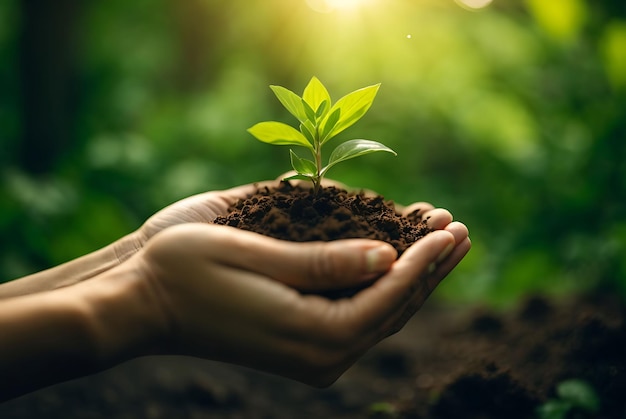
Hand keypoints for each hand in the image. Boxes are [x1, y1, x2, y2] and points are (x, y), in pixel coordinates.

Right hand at [111, 217, 469, 386]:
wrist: (145, 302)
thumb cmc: (188, 271)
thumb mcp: (254, 256)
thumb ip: (324, 264)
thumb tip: (388, 259)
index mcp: (312, 335)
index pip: (388, 295)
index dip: (423, 259)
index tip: (448, 226)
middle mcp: (320, 352)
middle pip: (394, 307)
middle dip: (429, 266)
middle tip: (459, 228)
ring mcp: (312, 350)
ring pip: (382, 312)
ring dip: (414, 274)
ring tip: (442, 238)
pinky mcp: (302, 340)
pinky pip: (358, 312)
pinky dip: (383, 284)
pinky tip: (398, 257)